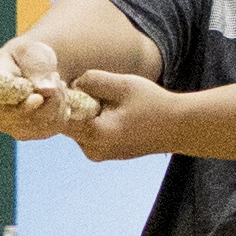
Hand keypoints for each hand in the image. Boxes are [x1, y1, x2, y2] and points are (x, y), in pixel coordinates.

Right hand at [0, 30, 95, 142]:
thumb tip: (47, 90)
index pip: (2, 112)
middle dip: (50, 97)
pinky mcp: (38, 133)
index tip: (38, 98)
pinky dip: (63, 107)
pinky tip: (57, 95)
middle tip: (54, 75)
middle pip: (31, 119)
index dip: (22, 109)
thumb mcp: (30, 52)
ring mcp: (20, 129)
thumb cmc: (26, 56)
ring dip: (59, 99)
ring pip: (47, 122)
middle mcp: (2, 119)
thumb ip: (36, 67)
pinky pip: (57, 125)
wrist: (35, 66)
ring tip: (54, 80)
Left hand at [58, 68, 183, 163]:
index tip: (62, 83)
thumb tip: (71, 83)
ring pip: (78, 127)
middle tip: (97, 91)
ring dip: (86, 111)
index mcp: (95, 135)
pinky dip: (95, 120)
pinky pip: (89, 132)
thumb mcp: (123, 85)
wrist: (178, 127)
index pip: (58, 117)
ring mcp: (98, 154)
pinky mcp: (104, 153)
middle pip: (67, 122)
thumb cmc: (153, 104)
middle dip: (74, 103)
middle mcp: (92, 150)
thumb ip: (92, 80)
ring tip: (112, 103)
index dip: (57, 99)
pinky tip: (116, 112)